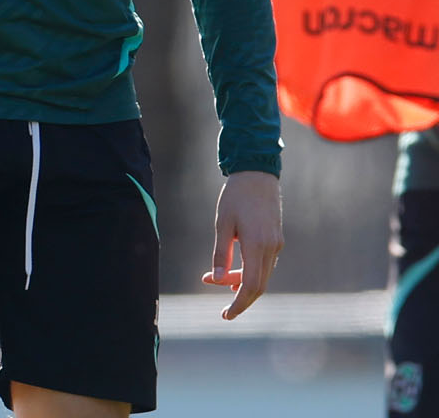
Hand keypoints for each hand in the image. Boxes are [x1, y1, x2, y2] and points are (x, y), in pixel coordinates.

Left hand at [202, 170, 282, 318]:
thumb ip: (221, 253)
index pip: (251, 286)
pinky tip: (233, 273)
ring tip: (213, 280)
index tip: (226, 315)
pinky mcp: (276, 240)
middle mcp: (271, 248)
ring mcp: (276, 245)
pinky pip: (264, 265)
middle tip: (221, 310)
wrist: (257, 175)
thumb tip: (217, 279)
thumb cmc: (235, 197)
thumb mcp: (222, 224)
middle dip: (239, 299)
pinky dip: (249, 273)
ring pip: (261, 276)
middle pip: (259, 286)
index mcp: (258, 245)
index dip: (239, 304)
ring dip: (241, 283)